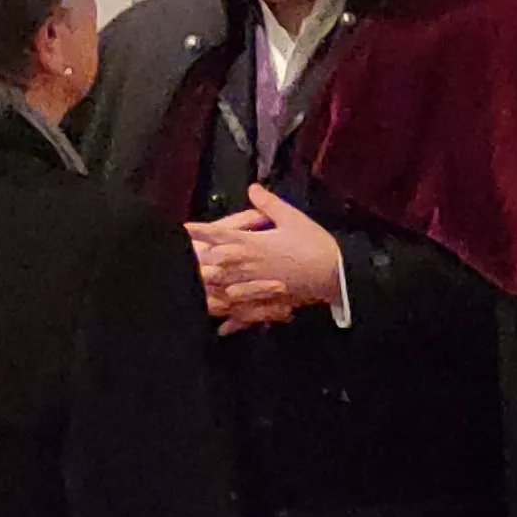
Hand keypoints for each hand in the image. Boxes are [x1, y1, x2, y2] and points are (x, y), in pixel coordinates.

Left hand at [185, 185, 342, 335]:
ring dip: (209, 290)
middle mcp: (249, 267)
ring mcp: (256, 287)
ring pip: (224, 290)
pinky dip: (231, 321)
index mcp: (253, 244)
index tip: (183, 228)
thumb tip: (252, 188)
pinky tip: (221, 328)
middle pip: (214, 266)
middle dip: (197, 263)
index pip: (219, 235)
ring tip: (193, 291)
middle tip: (182, 262)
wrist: (334, 275)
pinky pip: (244, 314)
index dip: (200, 231)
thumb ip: (268, 203)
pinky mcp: (267, 302)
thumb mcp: (293, 218)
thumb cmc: (314, 244)